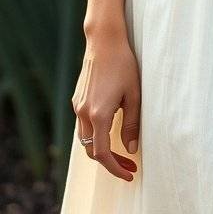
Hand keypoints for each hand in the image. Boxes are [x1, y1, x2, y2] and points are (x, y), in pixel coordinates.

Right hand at [71, 31, 140, 180]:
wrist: (104, 41)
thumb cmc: (123, 65)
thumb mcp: (134, 94)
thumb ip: (132, 124)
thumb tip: (130, 148)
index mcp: (99, 114)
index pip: (102, 154)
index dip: (115, 168)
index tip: (129, 173)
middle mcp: (84, 113)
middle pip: (91, 150)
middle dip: (110, 161)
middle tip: (128, 165)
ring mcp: (78, 105)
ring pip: (85, 138)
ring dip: (101, 149)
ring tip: (121, 151)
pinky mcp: (77, 99)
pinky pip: (83, 124)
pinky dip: (95, 134)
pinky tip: (110, 129)